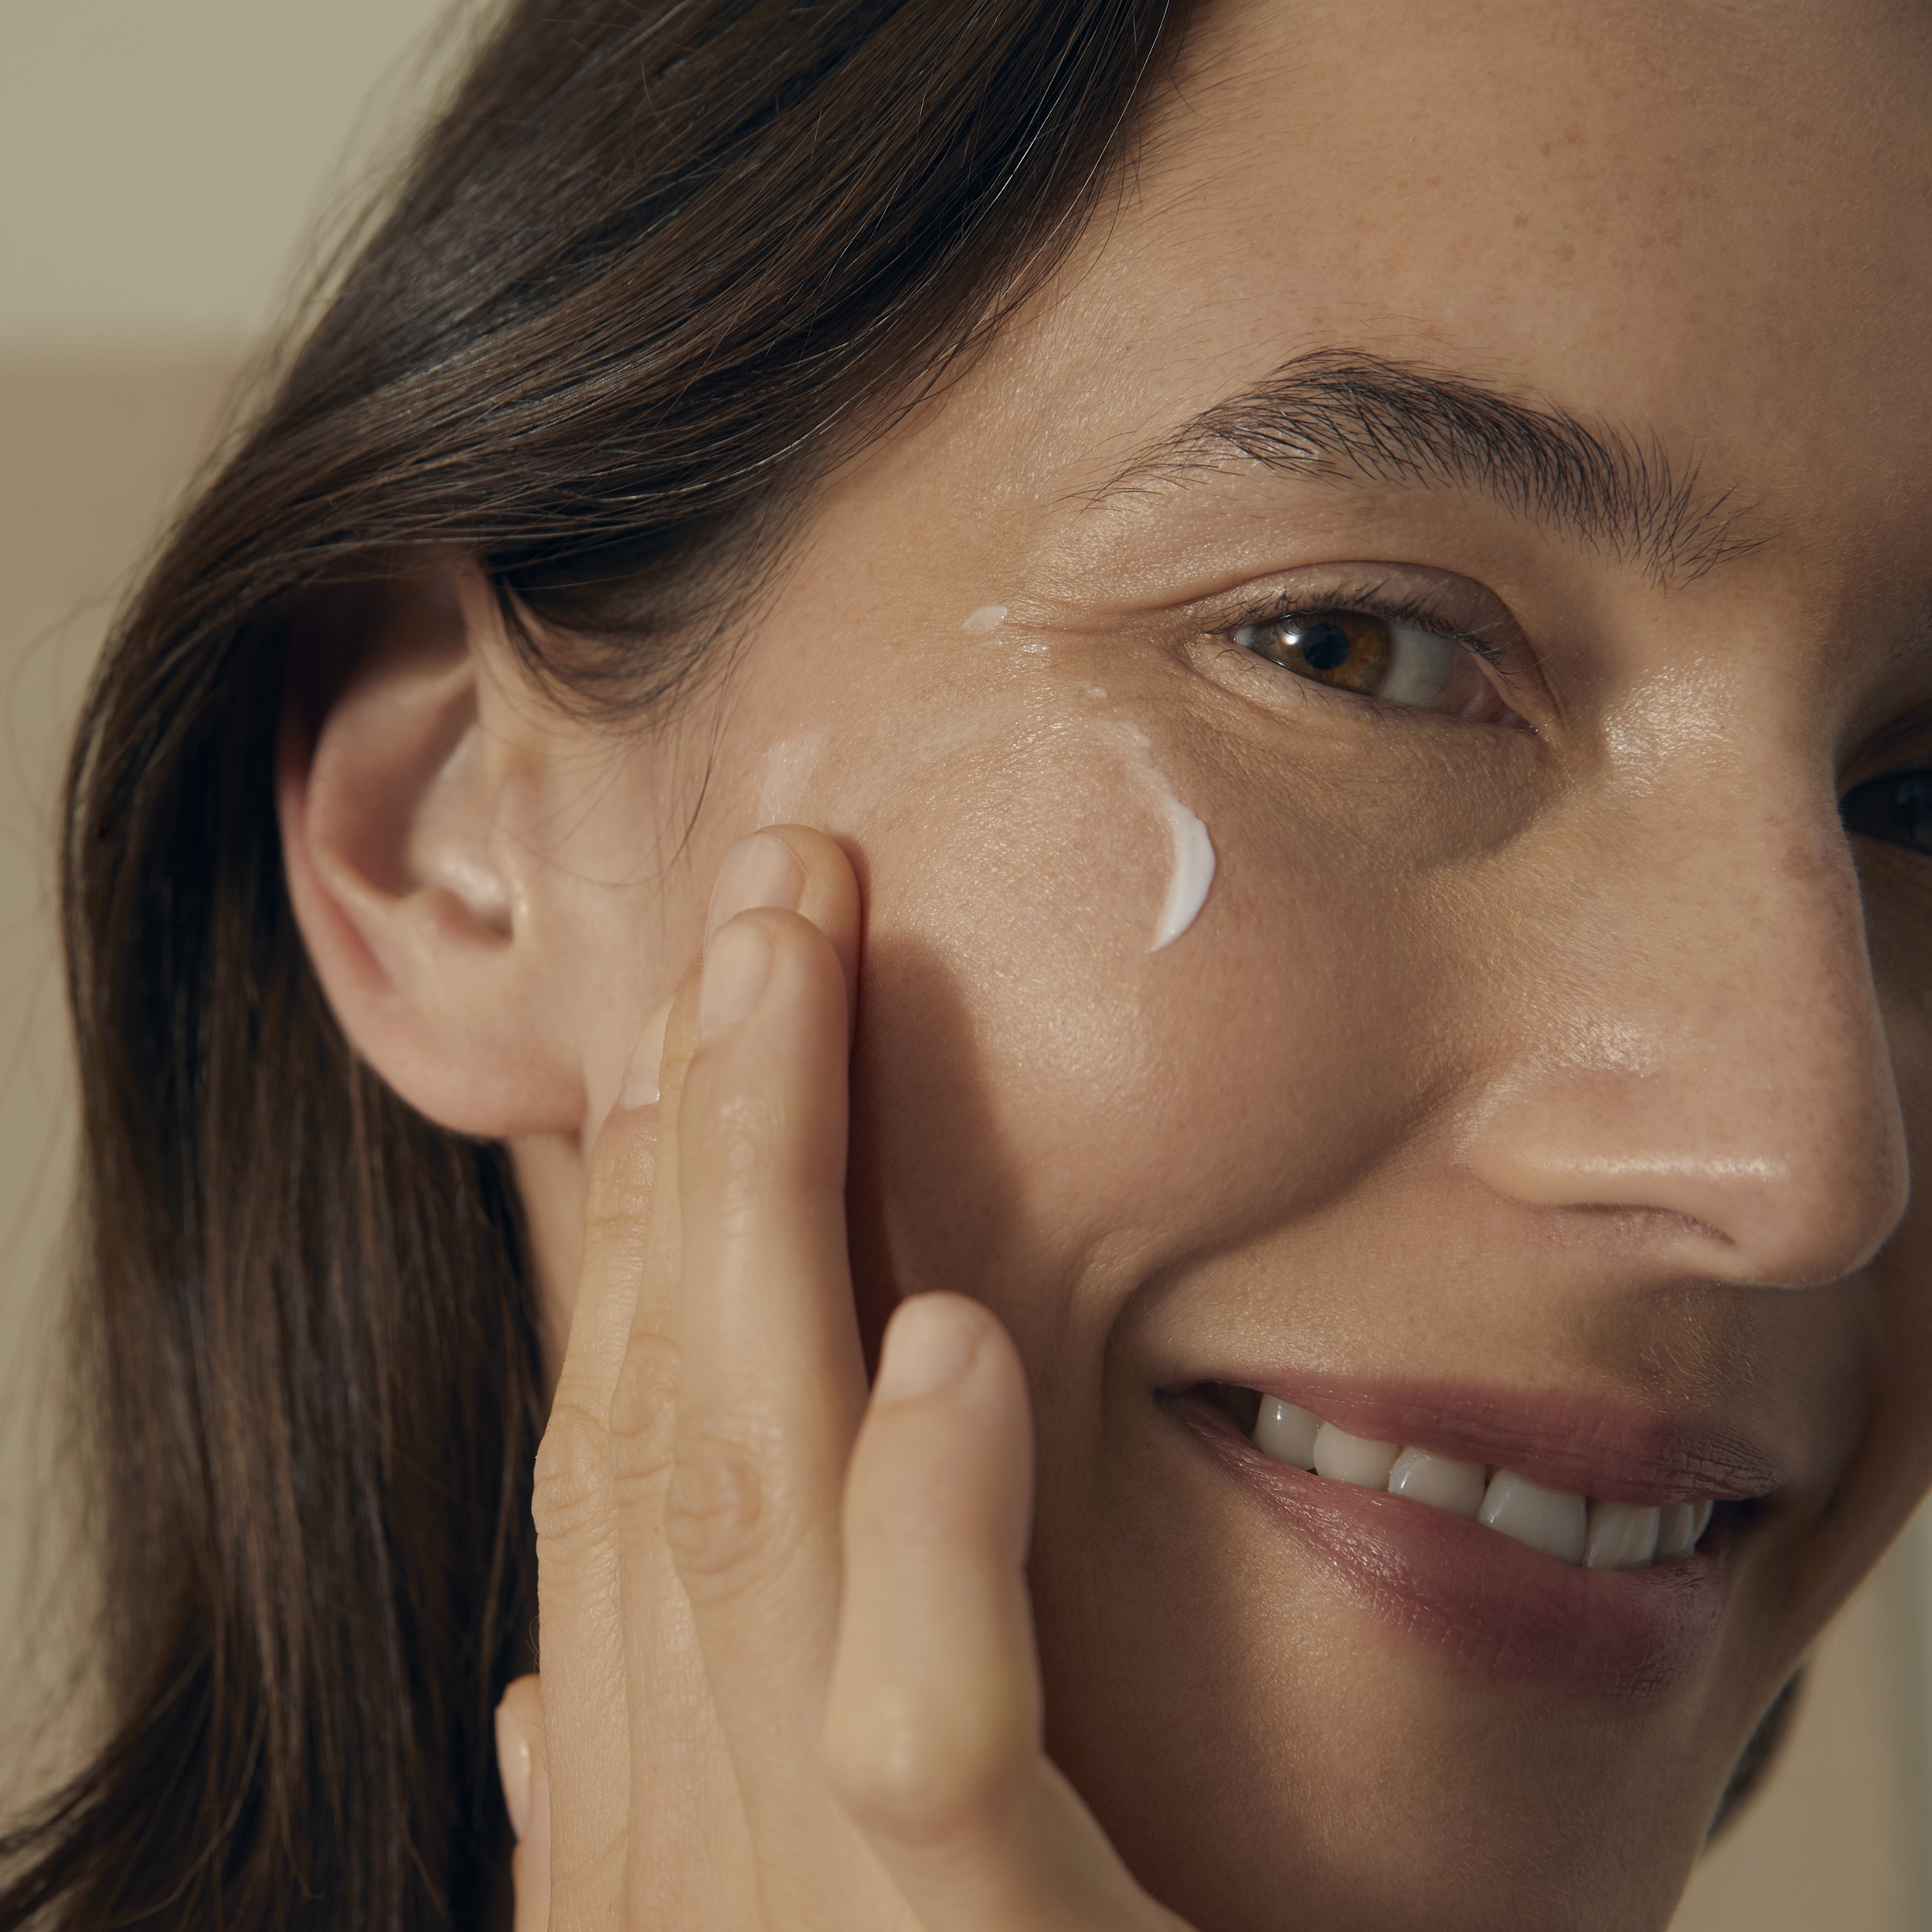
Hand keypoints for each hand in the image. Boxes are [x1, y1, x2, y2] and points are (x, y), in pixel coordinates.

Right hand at [494, 826, 1191, 1929]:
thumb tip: (557, 1691)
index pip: (629, 1442)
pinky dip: (924, 1523)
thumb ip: (653, 1809)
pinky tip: (953, 1343)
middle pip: (671, 1399)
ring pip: (755, 1492)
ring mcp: (792, 1877)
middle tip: (753, 901)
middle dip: (704, 1131)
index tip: (688, 1026)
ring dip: (774, 1217)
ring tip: (797, 977)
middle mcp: (678, 1803)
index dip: (644, 1218)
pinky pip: (922, 1722)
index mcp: (650, 1783)